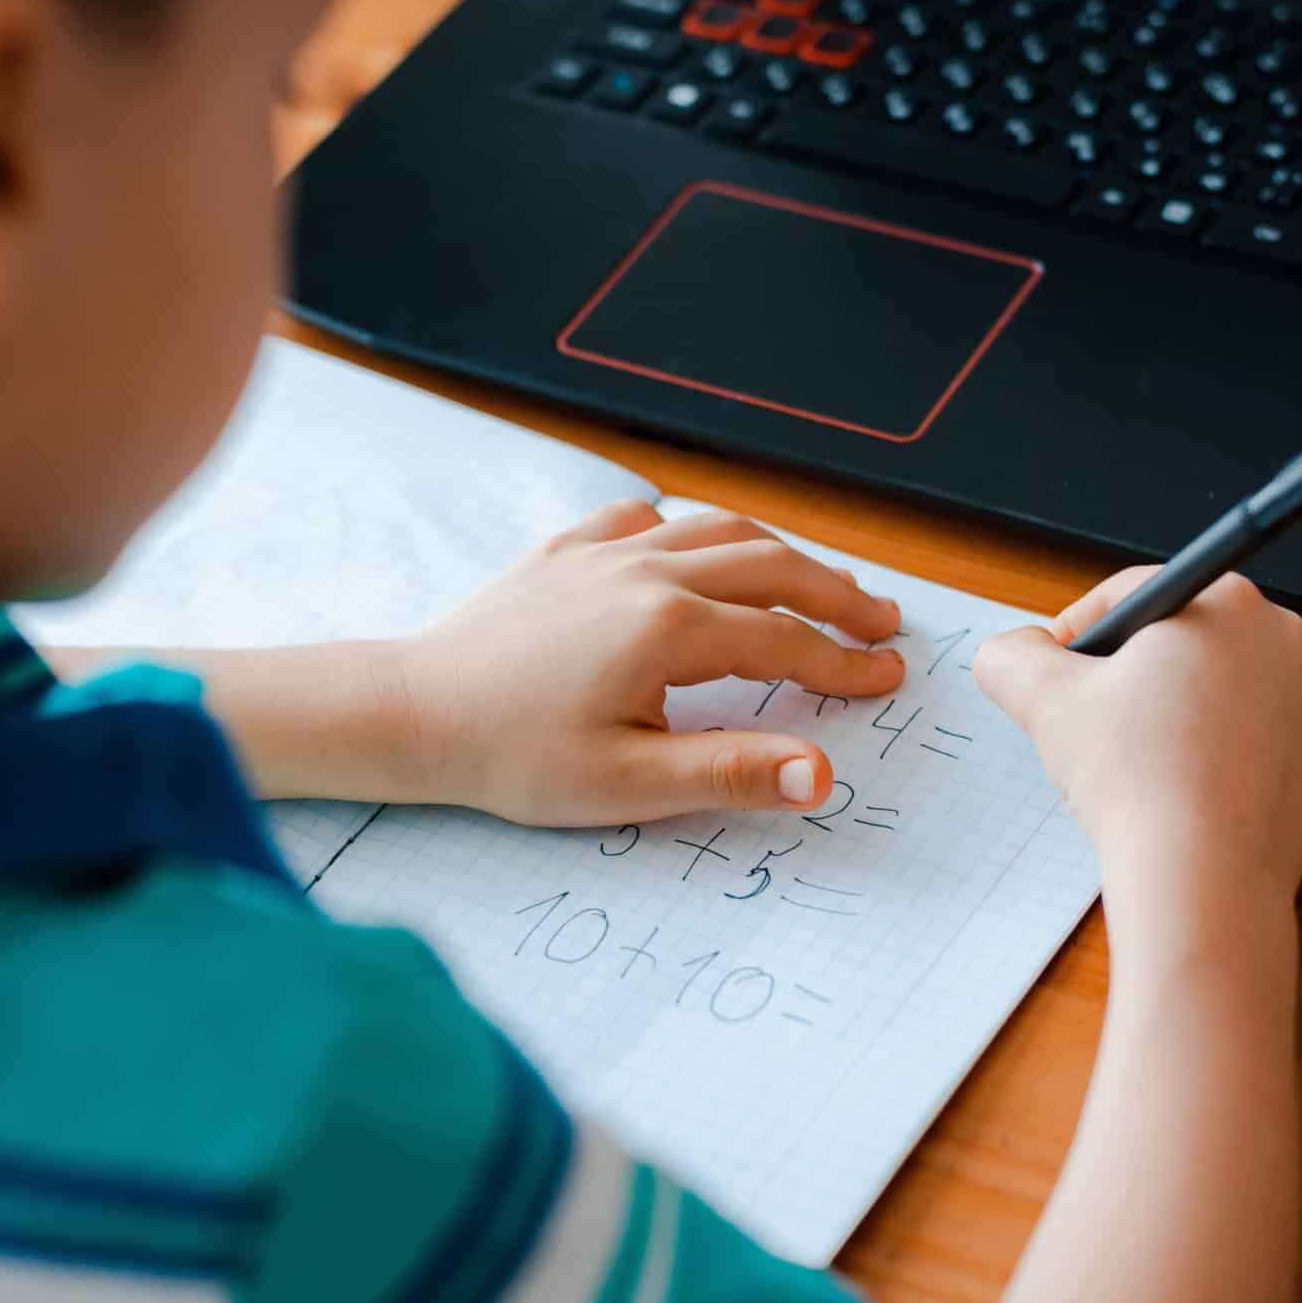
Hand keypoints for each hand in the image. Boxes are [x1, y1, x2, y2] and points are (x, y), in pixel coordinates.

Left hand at [393, 500, 906, 825]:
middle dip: (835, 593)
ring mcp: (603, 551)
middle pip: (769, 567)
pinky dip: (695, 531)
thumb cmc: (513, 757)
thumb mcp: (628, 783)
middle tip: (882, 621)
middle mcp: (645, 571)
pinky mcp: (565, 549)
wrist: (412, 711)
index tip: (889, 675)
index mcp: (667, 628)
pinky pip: (650, 519)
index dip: (844, 662)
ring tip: (819, 583)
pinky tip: (701, 552)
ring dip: (779, 554)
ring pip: (718, 531)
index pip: (784, 641)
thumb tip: (822, 775)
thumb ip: (732, 774)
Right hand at [975, 568, 1301, 893]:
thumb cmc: (1138, 780)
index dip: (1076, 634)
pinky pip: (1244, 736)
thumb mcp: (1045, 701)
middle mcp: (1279, 635)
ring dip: (1166, 714)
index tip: (1055, 678)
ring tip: (1132, 764)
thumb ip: (1012, 657)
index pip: (1129, 594)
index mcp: (1224, 599)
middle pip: (1176, 638)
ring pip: (1211, 688)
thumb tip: (1009, 652)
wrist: (1207, 878)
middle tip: (1090, 725)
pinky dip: (1207, 752)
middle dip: (1127, 675)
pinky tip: (1175, 790)